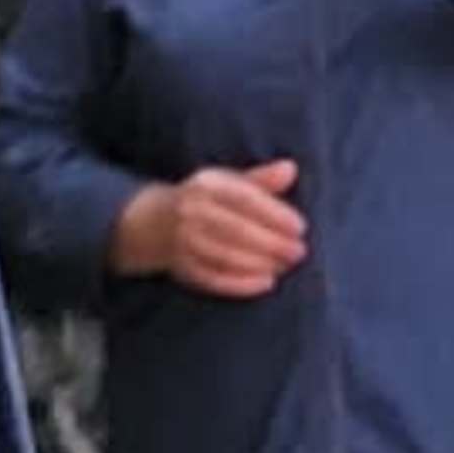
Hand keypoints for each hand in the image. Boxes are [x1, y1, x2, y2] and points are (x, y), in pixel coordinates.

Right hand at [127, 160, 308, 298]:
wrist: (154, 223)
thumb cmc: (205, 200)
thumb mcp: (228, 183)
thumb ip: (261, 180)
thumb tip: (290, 168)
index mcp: (206, 186)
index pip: (244, 199)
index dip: (274, 214)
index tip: (300, 227)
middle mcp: (191, 212)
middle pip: (236, 231)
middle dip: (272, 244)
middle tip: (298, 252)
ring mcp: (183, 242)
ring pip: (226, 256)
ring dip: (260, 264)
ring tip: (285, 266)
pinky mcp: (182, 267)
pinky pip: (213, 278)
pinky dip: (241, 283)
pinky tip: (265, 282)